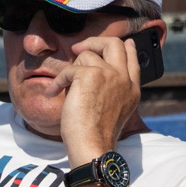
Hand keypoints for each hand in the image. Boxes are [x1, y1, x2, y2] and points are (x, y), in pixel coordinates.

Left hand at [45, 35, 142, 158]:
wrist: (91, 145)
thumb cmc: (95, 134)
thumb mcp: (113, 109)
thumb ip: (110, 89)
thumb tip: (92, 69)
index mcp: (131, 88)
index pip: (133, 60)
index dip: (128, 48)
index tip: (125, 42)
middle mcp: (123, 78)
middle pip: (114, 44)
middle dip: (95, 41)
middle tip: (79, 48)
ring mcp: (109, 74)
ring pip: (86, 55)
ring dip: (71, 70)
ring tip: (64, 87)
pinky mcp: (90, 75)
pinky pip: (68, 69)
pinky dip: (58, 82)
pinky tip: (53, 93)